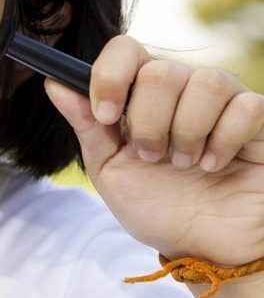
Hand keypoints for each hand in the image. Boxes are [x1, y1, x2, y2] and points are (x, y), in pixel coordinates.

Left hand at [45, 35, 263, 265]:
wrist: (205, 247)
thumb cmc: (157, 207)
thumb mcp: (110, 170)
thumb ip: (86, 126)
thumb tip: (54, 83)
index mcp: (140, 94)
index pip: (124, 50)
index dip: (110, 76)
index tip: (105, 116)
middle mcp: (181, 88)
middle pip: (160, 72)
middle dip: (148, 124)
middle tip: (153, 157)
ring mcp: (222, 100)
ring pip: (203, 83)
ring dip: (186, 133)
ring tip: (184, 165)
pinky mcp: (258, 118)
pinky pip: (244, 107)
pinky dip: (223, 141)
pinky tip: (215, 165)